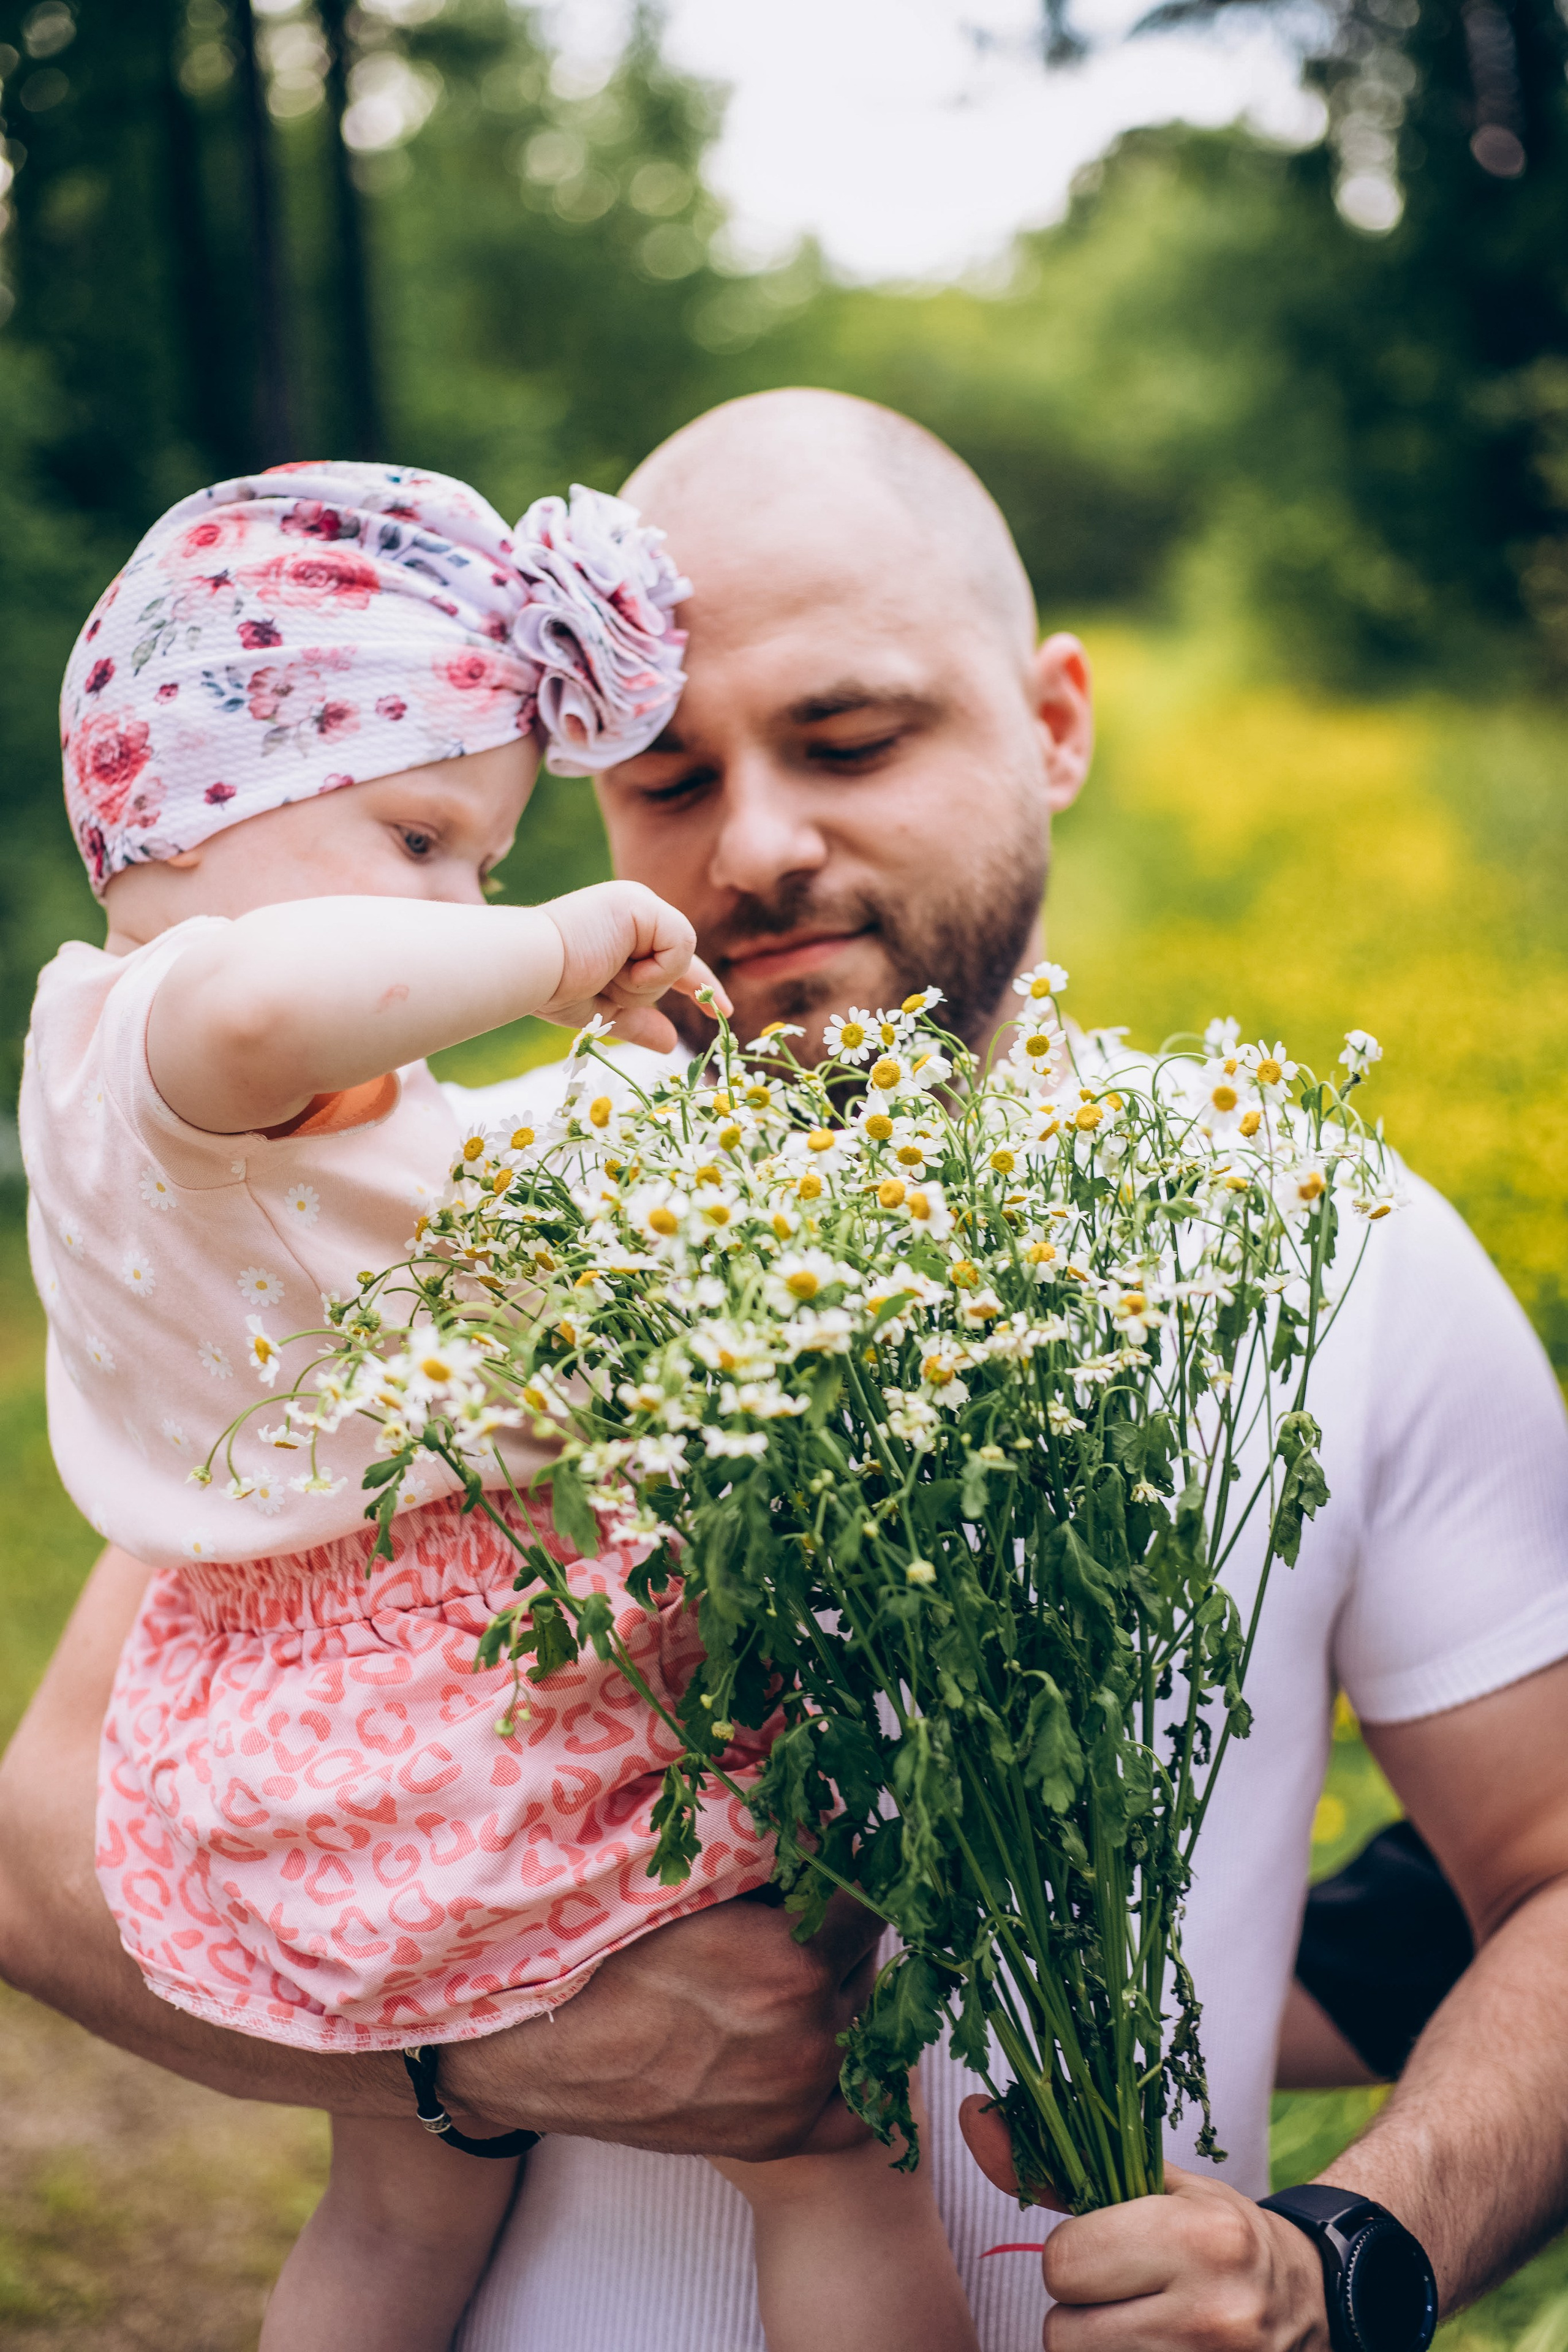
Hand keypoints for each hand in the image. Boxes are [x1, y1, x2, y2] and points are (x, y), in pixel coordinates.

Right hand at [441, 1890, 881, 2159]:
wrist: (549, 2049)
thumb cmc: (612, 1952)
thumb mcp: (696, 1887)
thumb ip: (770, 1867)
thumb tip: (820, 1835)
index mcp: (797, 1961)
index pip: (868, 1900)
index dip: (850, 1873)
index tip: (833, 1862)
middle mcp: (812, 2033)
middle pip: (867, 1960)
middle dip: (841, 1932)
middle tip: (806, 1916)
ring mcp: (800, 2092)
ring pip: (863, 2023)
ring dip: (842, 1992)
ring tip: (799, 1972)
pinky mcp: (781, 2136)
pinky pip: (857, 2108)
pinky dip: (849, 2074)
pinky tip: (821, 2041)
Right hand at [540, 880, 728, 1051]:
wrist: (530, 968)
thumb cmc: (552, 987)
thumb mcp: (604, 1011)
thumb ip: (639, 1023)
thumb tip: (672, 1043)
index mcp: (623, 929)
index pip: (674, 959)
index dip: (700, 986)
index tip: (723, 1010)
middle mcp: (635, 910)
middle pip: (676, 964)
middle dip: (644, 990)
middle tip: (603, 981)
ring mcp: (639, 903)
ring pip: (679, 959)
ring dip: (644, 983)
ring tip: (604, 972)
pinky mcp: (643, 904)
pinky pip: (680, 946)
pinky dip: (654, 970)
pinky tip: (618, 965)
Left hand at [960, 2101, 1329, 2351]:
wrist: (1314, 2303)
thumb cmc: (1220, 2235)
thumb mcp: (1154, 2188)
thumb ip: (1058, 2165)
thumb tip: (972, 2113)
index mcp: (1197, 2239)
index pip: (1062, 2264)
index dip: (1075, 2257)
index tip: (1110, 2250)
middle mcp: (1211, 2316)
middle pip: (1063, 2334)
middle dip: (1082, 2313)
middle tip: (1127, 2295)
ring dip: (1098, 2350)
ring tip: (1144, 2326)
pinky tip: (1156, 2350)